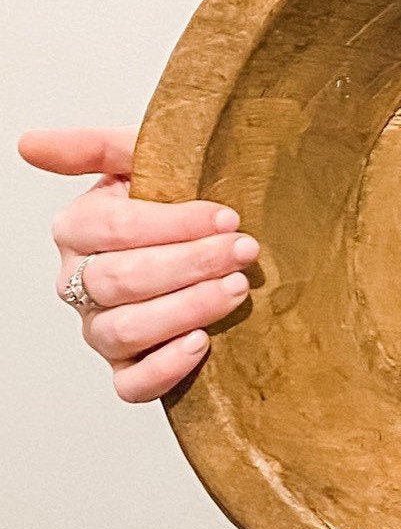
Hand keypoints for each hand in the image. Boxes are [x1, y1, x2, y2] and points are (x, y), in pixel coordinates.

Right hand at [20, 126, 257, 403]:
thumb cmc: (180, 195)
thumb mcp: (146, 157)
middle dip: (191, 264)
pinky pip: (131, 385)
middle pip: (122, 280)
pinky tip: (202, 343)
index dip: (175, 224)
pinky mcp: (127, 367)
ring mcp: (100, 328)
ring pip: (125, 330)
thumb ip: (92, 147)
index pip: (116, 230)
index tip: (227, 216)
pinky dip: (165, 368)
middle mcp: (79, 282)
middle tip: (244, 250)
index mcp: (79, 228)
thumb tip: (27, 143)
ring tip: (237, 289)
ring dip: (187, 309)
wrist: (217, 236)